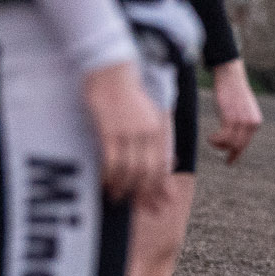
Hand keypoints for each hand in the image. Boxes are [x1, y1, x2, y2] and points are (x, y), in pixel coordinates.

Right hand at [82, 60, 169, 204]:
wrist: (112, 70)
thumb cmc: (128, 94)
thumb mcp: (150, 115)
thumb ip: (156, 138)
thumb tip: (169, 163)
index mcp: (159, 129)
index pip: (162, 165)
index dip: (158, 187)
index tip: (156, 202)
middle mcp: (147, 132)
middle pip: (148, 171)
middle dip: (142, 193)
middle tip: (134, 205)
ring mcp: (128, 131)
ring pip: (130, 169)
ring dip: (123, 187)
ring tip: (117, 196)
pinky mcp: (109, 129)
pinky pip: (111, 160)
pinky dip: (109, 175)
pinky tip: (105, 182)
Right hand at [206, 59, 262, 164]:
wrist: (231, 76)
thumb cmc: (233, 92)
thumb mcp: (241, 109)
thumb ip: (241, 122)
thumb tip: (233, 136)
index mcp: (256, 122)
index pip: (246, 143)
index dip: (237, 154)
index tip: (229, 162)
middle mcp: (252, 124)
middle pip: (239, 146)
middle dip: (227, 151)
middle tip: (217, 150)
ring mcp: (242, 122)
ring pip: (230, 144)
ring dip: (218, 145)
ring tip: (211, 139)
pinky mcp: (231, 118)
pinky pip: (223, 137)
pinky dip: (215, 140)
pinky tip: (210, 137)